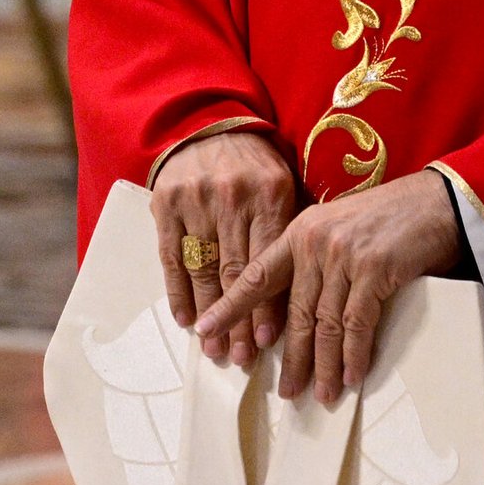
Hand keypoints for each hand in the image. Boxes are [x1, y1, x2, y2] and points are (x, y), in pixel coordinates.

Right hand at [151, 130, 296, 367]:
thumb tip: (316, 284)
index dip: (269, 303)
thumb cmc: (255, 165)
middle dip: (241, 321)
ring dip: (211, 315)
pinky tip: (189, 320)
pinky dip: (179, 292)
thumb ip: (294, 227)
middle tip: (243, 359)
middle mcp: (234, 198)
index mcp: (270, 194)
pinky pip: (172, 258)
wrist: (209, 125)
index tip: (270, 341)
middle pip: (237, 272)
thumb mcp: (285, 184)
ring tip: (217, 351)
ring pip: (205, 269)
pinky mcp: (167, 205)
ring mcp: (197, 201)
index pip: (271, 260)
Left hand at [194, 171, 458, 403]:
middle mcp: (316, 241)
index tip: (205, 331)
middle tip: (287, 393)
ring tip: (322, 395)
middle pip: (294, 312)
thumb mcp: (340, 228)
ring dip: (323, 366)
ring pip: (324, 324)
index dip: (231, 306)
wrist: (437, 200)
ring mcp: (344, 255)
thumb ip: (314, 259)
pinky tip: (353, 376)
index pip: (256, 274)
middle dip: (290, 358)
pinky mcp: (375, 268)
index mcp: (300, 231)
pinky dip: (354, 355)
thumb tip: (298, 313)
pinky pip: (357, 324)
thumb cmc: (391, 217)